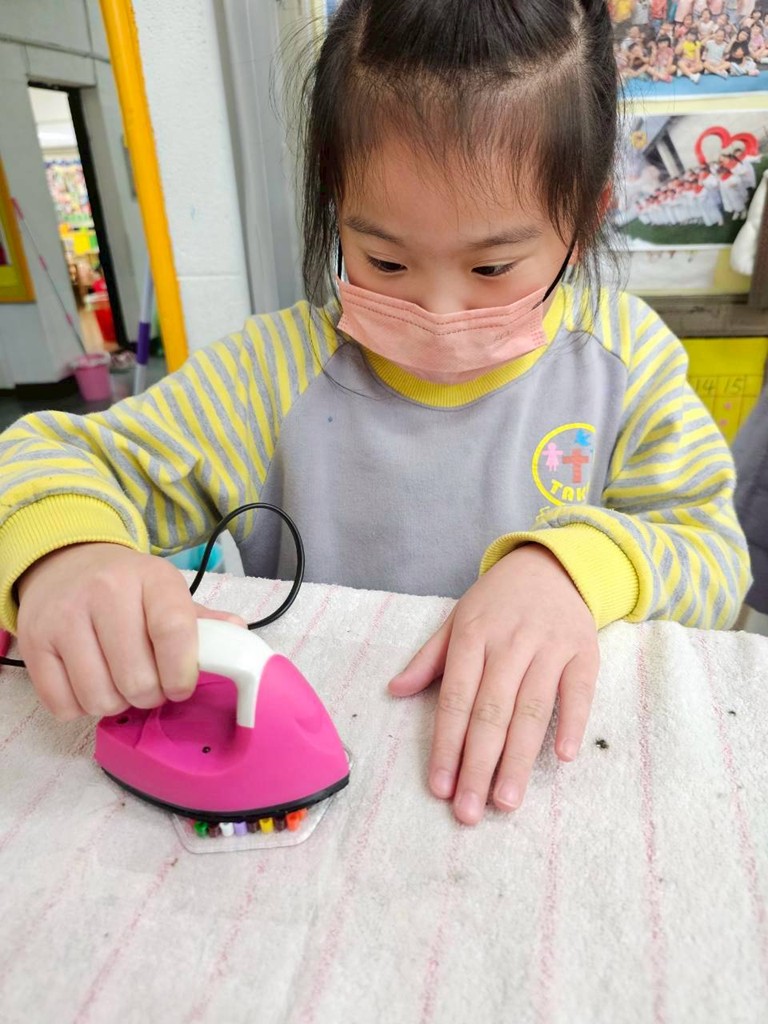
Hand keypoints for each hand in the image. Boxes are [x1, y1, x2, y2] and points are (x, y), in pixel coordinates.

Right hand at [17, 543, 244, 719]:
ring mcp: (64, 617)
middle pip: (136, 678)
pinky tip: (90, 683)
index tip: (182, 687)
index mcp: (150, 578)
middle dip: (150, 695)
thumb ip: (202, 620)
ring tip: (121, 684)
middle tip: (151, 686)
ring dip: (116, 704)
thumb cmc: (126, 586)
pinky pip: (63, 705)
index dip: (182, 673)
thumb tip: (238, 635)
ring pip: (99, 697)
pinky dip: (80, 707)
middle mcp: (104, 591)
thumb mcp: (166, 591)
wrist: (65, 564)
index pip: (173, 631)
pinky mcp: (34, 642)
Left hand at [389, 545, 598, 824]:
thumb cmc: (497, 602)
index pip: (456, 699)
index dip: (447, 745)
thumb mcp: (457, 619)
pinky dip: (573, 722)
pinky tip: (563, 756)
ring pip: (532, 709)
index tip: (440, 788)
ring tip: (507, 801)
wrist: (553, 565)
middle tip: (469, 812)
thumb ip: (429, 658)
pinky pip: (580, 691)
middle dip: (478, 765)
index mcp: (473, 636)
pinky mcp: (584, 651)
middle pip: (492, 712)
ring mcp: (549, 647)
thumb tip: (395, 691)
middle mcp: (510, 643)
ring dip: (519, 758)